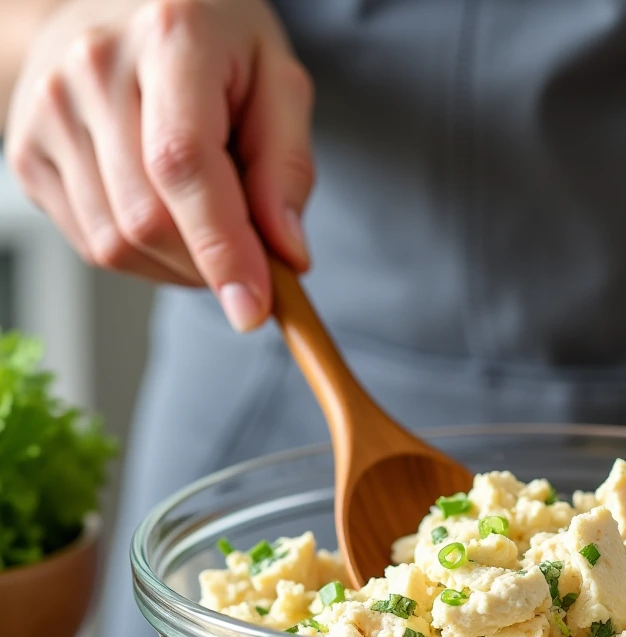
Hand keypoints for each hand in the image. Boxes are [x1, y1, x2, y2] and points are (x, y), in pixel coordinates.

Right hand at [5, 0, 313, 329]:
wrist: (121, 6)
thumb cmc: (215, 46)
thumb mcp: (278, 82)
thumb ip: (288, 167)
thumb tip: (288, 254)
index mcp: (170, 38)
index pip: (185, 164)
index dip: (222, 247)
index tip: (254, 308)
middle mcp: (93, 67)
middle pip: (148, 218)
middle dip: (210, 266)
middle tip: (250, 255)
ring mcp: (48, 111)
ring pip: (117, 243)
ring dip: (179, 267)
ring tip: (207, 226)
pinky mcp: (27, 152)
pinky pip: (93, 244)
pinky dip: (144, 257)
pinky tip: (167, 218)